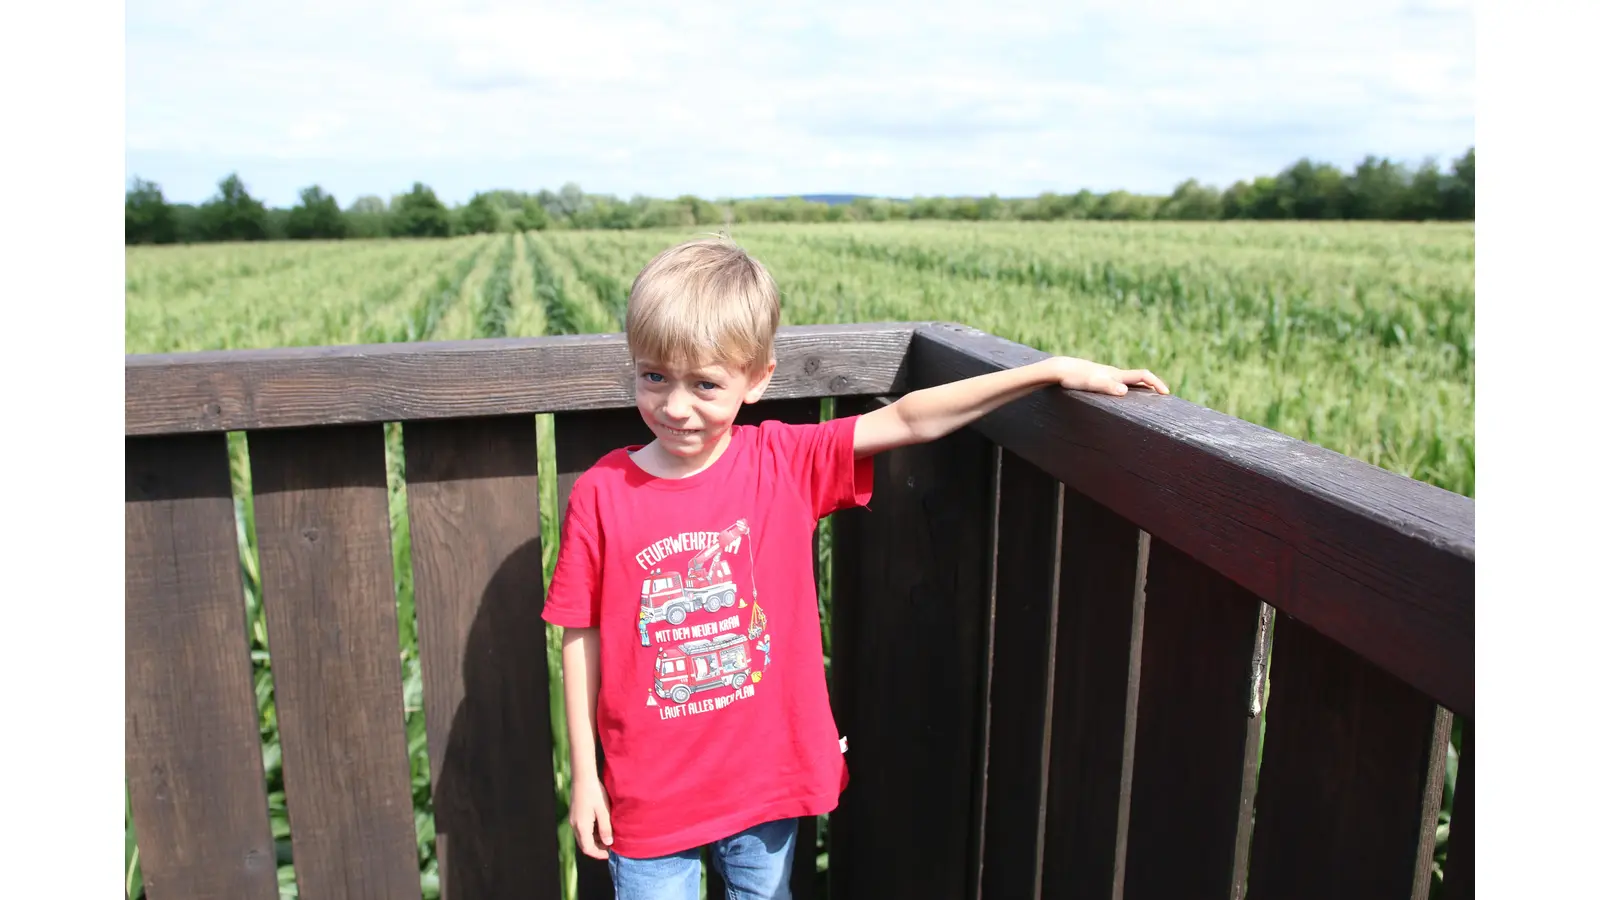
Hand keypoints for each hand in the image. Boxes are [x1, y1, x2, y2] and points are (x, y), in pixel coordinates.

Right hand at [569, 774, 613, 859]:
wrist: (583, 777)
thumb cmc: (594, 793)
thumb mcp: (603, 811)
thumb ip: (605, 828)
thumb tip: (608, 843)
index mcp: (582, 827)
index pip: (588, 849)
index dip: (599, 854)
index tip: (610, 854)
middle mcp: (575, 826)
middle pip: (584, 845)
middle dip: (597, 848)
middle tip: (610, 846)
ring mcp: (573, 820)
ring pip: (583, 837)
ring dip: (594, 840)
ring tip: (608, 835)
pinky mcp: (574, 815)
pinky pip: (582, 829)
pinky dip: (591, 832)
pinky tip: (601, 826)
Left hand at [1052, 357, 1169, 396]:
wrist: (1058, 370)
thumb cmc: (1074, 377)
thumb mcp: (1091, 383)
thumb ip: (1108, 386)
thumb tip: (1125, 391)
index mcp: (1116, 374)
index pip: (1142, 375)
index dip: (1156, 383)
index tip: (1166, 393)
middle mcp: (1113, 374)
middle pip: (1139, 378)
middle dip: (1152, 386)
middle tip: (1162, 397)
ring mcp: (1106, 376)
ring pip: (1129, 381)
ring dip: (1141, 388)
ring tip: (1148, 401)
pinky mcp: (1098, 380)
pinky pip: (1119, 384)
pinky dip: (1128, 390)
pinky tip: (1123, 399)